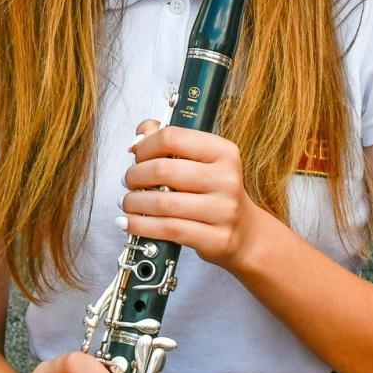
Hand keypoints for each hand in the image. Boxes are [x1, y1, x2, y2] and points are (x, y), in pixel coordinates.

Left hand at [120, 119, 266, 267]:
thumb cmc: (214, 192)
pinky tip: (130, 222)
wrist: (244, 231)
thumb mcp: (200, 161)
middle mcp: (227, 178)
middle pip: (163, 170)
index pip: (173, 138)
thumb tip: (140, 134)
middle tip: (129, 181)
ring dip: (134, 202)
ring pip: (163, 203)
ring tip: (128, 202)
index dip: (146, 146)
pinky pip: (168, 229)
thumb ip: (170, 141)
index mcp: (223, 151)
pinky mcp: (216, 238)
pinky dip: (141, 225)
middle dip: (135, 176)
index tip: (137, 155)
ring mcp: (223, 210)